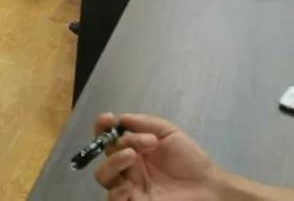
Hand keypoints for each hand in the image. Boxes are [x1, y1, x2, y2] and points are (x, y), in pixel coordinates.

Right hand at [93, 113, 220, 199]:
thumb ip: (146, 123)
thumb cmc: (190, 160)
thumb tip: (122, 118)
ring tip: (131, 157)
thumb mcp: (170, 132)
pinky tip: (129, 185)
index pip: (109, 136)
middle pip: (105, 155)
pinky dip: (115, 192)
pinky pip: (114, 199)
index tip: (109, 119)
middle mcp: (127, 166)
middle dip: (113, 145)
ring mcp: (130, 185)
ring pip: (103, 176)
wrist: (209, 186)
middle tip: (133, 146)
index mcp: (132, 148)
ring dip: (112, 163)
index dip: (103, 126)